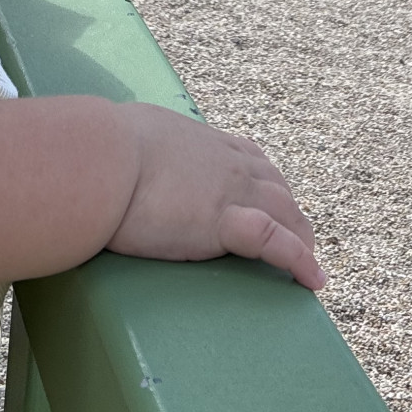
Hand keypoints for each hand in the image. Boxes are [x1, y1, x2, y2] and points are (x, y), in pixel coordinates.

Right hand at [109, 103, 325, 289]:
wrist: (100, 157)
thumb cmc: (101, 145)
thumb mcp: (129, 132)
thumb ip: (136, 143)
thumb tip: (114, 146)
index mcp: (204, 142)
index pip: (250, 158)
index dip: (265, 182)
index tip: (269, 198)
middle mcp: (228, 162)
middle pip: (276, 188)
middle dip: (290, 214)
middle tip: (294, 240)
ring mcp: (232, 191)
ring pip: (286, 214)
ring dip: (301, 239)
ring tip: (306, 265)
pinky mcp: (225, 222)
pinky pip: (277, 243)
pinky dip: (300, 261)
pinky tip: (312, 279)